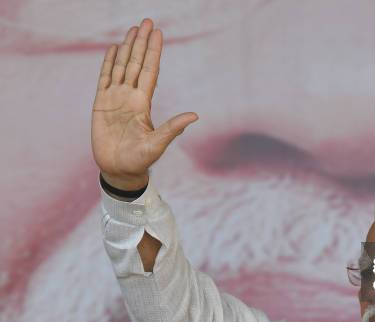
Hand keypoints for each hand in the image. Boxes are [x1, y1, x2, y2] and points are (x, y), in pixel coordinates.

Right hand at [91, 18, 197, 189]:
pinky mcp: (100, 104)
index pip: (150, 71)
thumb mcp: (158, 144)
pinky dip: (108, 63)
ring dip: (127, 48)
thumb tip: (195, 116)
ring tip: (132, 30)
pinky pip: (104, 79)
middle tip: (147, 21)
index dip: (154, 52)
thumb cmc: (140, 160)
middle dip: (142, 43)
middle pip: (136, 63)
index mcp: (144, 103)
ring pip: (121, 67)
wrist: (119, 170)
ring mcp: (115, 99)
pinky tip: (113, 49)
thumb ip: (173, 128)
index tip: (158, 34)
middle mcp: (131, 96)